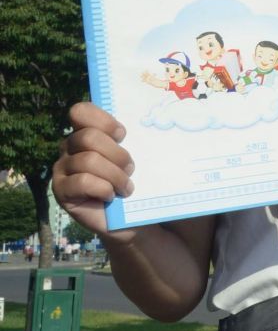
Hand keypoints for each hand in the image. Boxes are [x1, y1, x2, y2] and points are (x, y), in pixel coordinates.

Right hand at [51, 102, 137, 243]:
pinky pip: (83, 181)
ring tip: (125, 188)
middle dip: (117, 154)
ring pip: (88, 160)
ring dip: (115, 176)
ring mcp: (62, 168)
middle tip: (130, 169)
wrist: (133, 218)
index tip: (123, 135)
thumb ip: (138, 138)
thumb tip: (164, 115)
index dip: (103, 120)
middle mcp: (70, 147)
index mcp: (87, 132)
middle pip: (88, 137)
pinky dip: (103, 189)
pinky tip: (110, 197)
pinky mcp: (61, 190)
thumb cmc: (138, 183)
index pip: (81, 112)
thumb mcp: (140, 157)